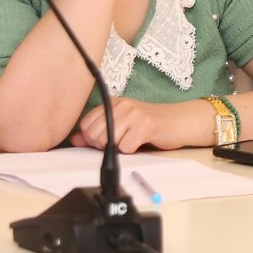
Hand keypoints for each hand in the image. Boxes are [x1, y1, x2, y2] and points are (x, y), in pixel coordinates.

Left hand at [72, 97, 211, 152]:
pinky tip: (142, 141)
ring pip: (108, 142)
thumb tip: (74, 139)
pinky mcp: (145, 126)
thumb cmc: (149, 125)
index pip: (85, 125)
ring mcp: (133, 114)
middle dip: (104, 146)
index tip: (108, 139)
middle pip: (94, 135)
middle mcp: (121, 105)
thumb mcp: (121, 125)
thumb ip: (97, 131)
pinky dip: (133, 150)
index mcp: (112, 102)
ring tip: (132, 140)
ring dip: (120, 148)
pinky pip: (126, 147)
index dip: (93, 139)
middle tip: (122, 141)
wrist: (179, 121)